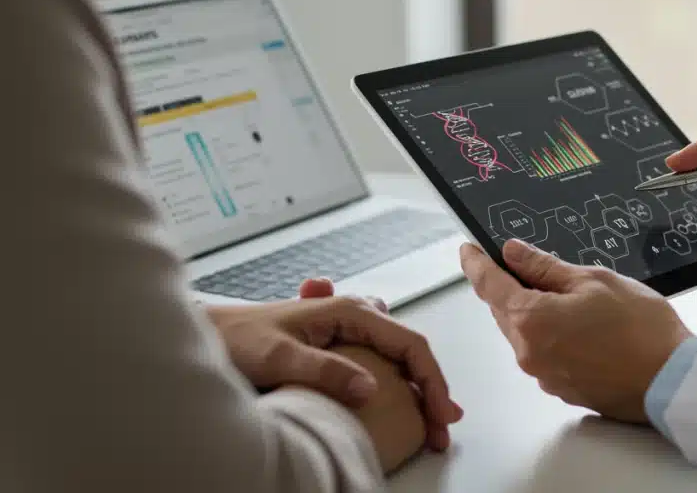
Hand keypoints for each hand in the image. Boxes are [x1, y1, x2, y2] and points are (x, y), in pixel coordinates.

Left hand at [207, 293, 461, 450]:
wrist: (210, 334)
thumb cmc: (237, 339)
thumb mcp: (278, 357)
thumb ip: (324, 370)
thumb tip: (368, 387)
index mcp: (350, 311)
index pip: (409, 344)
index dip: (432, 380)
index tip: (441, 413)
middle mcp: (355, 315)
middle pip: (410, 352)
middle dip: (432, 390)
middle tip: (442, 429)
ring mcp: (349, 329)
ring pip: (399, 358)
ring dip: (418, 389)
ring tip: (429, 423)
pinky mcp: (339, 344)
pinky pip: (382, 362)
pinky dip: (399, 385)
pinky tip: (403, 404)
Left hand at [459, 240, 690, 423]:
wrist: (671, 380)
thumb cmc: (639, 326)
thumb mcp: (593, 280)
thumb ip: (545, 267)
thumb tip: (512, 253)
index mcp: (530, 320)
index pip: (489, 286)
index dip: (476, 264)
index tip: (468, 250)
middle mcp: (528, 352)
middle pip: (505, 312)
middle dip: (511, 288)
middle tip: (529, 266)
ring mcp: (544, 376)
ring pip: (525, 334)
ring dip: (534, 314)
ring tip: (569, 298)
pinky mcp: (562, 390)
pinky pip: (544, 355)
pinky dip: (551, 336)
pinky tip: (581, 328)